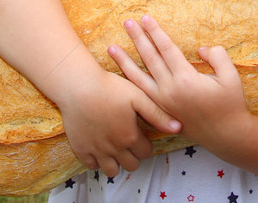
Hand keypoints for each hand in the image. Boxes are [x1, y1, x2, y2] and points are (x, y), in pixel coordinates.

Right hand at [57, 58, 181, 177]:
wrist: (79, 86)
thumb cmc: (110, 88)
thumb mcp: (138, 97)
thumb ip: (158, 114)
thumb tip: (178, 128)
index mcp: (130, 137)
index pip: (145, 153)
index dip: (145, 145)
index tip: (141, 135)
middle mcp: (115, 148)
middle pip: (131, 165)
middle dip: (133, 156)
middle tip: (129, 142)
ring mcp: (97, 151)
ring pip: (112, 171)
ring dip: (116, 163)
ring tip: (115, 148)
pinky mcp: (81, 149)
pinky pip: (91, 166)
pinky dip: (97, 161)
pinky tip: (99, 147)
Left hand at [108, 15, 251, 146]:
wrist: (225, 135)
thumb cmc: (231, 104)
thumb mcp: (231, 76)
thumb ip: (217, 56)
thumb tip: (200, 49)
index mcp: (186, 78)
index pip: (166, 49)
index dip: (156, 32)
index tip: (146, 19)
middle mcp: (170, 90)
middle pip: (149, 58)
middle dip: (138, 38)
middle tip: (127, 23)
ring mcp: (162, 102)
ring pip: (138, 77)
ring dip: (124, 61)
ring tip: (112, 47)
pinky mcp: (160, 111)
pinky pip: (140, 93)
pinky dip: (129, 82)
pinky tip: (121, 73)